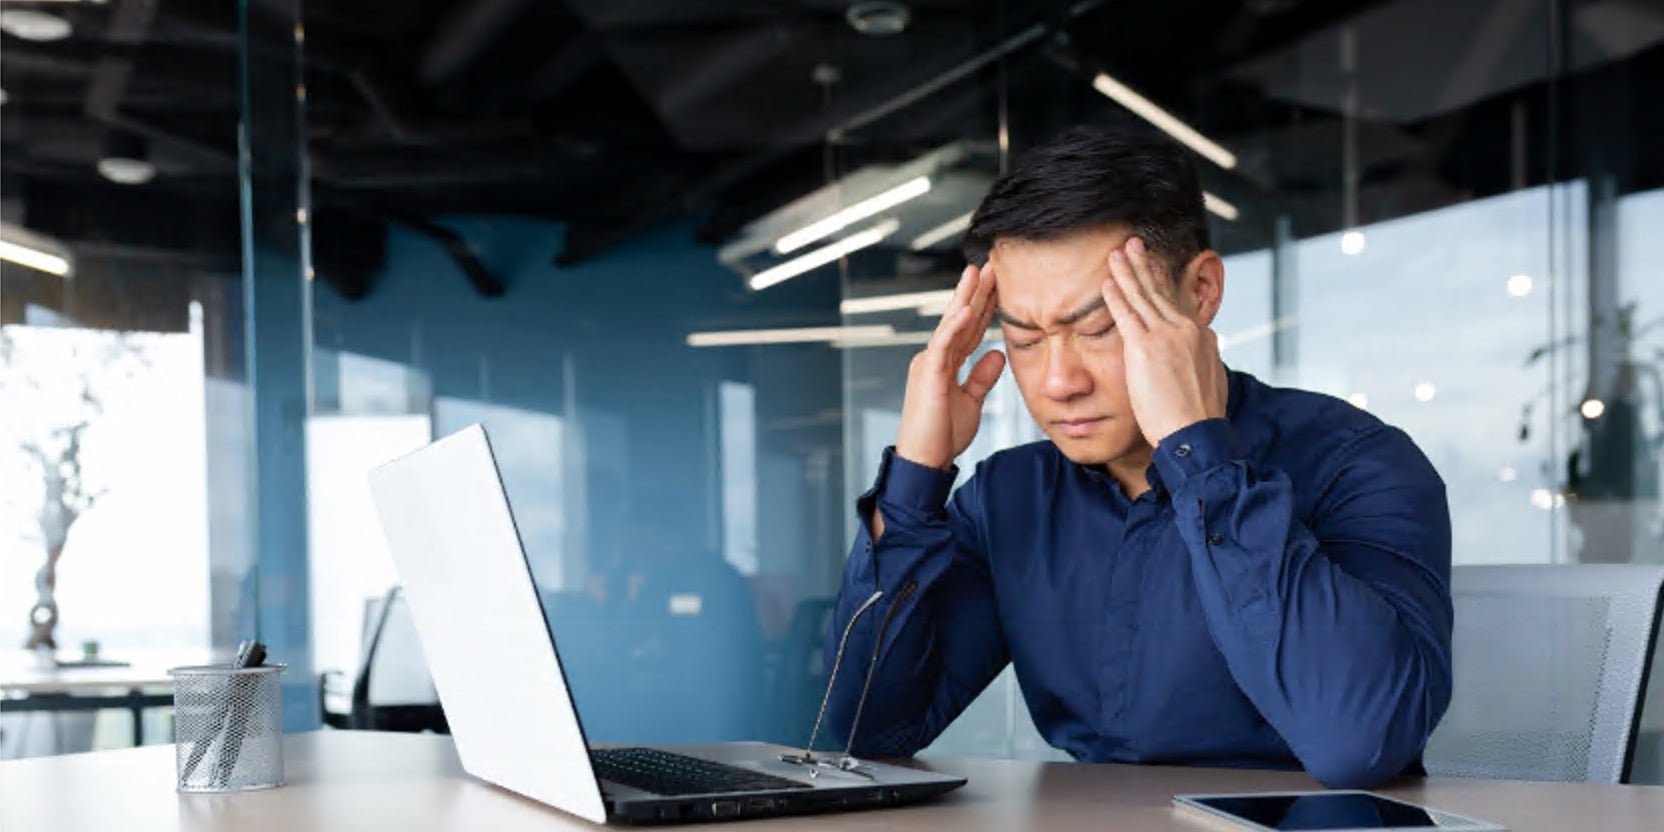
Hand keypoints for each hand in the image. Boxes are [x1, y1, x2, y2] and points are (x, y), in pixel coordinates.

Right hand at [895, 263, 1004, 469]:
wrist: (924, 461)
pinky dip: (954, 326)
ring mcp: (929, 364)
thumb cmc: (942, 436)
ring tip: (977, 273)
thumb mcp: (971, 402)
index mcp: (943, 364)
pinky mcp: (928, 375)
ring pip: (950, 325)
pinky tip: (966, 308)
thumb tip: (997, 354)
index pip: (968, 330)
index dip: (983, 307)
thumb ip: (982, 377)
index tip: (997, 285)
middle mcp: (933, 358)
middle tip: (989, 265)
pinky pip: (943, 346)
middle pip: (959, 320)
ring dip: (965, 298)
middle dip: (975, 292)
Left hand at [1100, 237, 1227, 447]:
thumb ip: (1205, 358)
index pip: (1178, 302)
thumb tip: (1209, 347)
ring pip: (1142, 297)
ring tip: (1116, 254)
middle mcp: (1186, 329)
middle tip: (1133, 245)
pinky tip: (1107, 282)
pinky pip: (1126, 315)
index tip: (1154, 267)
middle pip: (1160, 291)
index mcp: (1201, 335)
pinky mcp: (1146, 348)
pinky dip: (1116, 296)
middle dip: (1144, 266)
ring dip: (1127, 272)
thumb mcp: (1211, 379)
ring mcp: (1166, 336)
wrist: (1196, 432)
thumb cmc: (1200, 415)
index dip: (1163, 283)